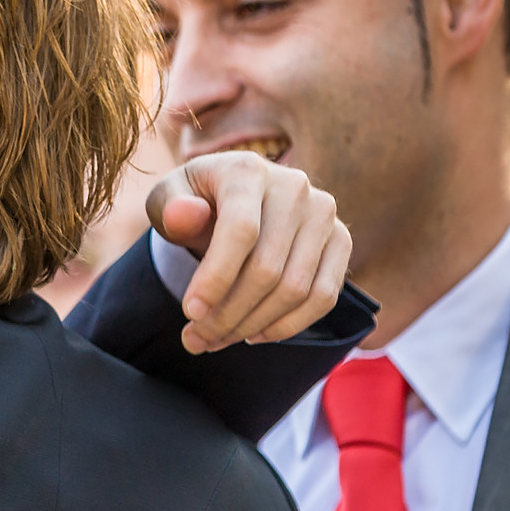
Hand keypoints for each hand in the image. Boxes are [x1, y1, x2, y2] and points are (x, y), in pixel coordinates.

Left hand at [146, 151, 350, 353]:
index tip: (191, 313)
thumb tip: (186, 216)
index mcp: (247, 171)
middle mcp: (294, 187)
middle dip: (227, 314)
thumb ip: (169, 207)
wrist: (234, 194)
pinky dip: (288, 325)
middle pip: (267, 268)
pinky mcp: (340, 240)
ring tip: (217, 339)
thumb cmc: (194, 201)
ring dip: (253, 325)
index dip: (216, 278)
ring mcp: (323, 214)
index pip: (240, 231)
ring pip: (295, 288)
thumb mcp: (169, 199)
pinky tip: (255, 334)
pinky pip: (323, 296)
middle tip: (196, 340)